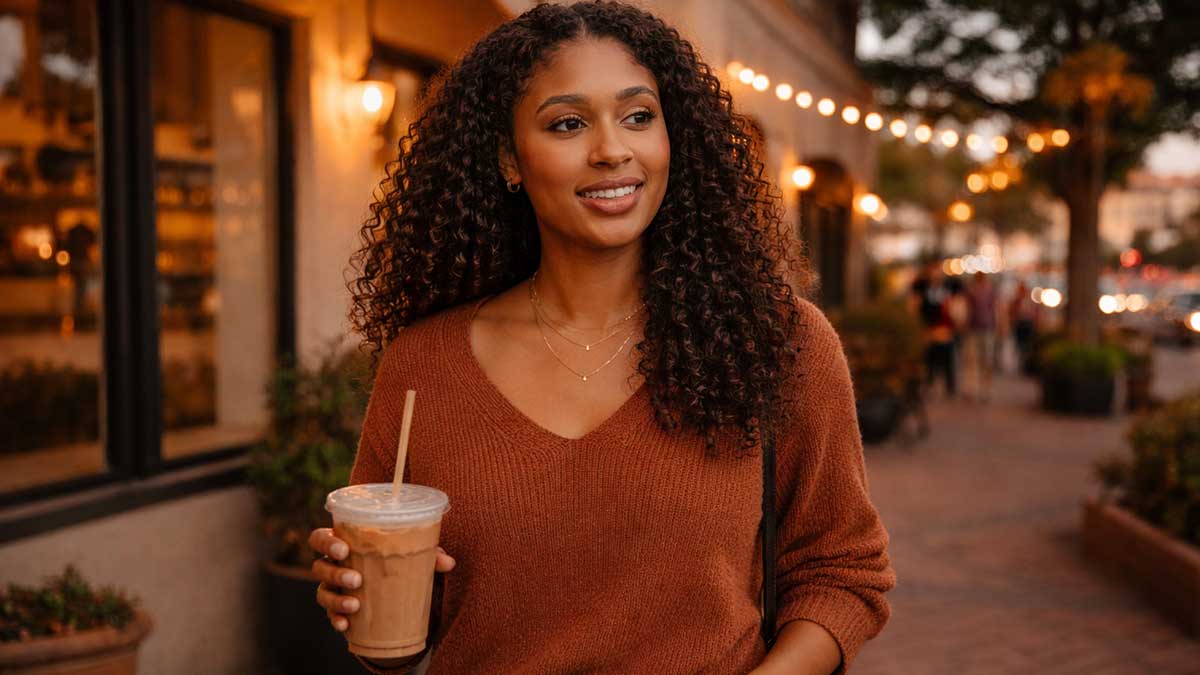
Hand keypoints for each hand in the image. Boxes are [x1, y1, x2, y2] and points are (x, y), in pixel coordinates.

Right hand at [308, 527, 456, 632]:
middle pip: (319, 565)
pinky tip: (345, 624)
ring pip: (322, 591)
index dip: (326, 541)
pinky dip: (336, 618)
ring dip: (336, 598)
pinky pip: (330, 614)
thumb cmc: (396, 561)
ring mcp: (332, 587)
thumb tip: (449, 562)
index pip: (321, 537)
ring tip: (356, 604)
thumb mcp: (412, 555)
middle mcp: (332, 564)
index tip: (344, 548)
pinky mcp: (337, 608)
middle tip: (356, 579)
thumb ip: (429, 554)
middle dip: (334, 572)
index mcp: (345, 542)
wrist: (393, 590)